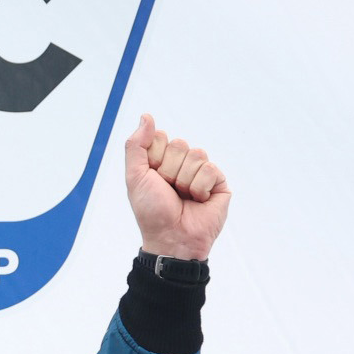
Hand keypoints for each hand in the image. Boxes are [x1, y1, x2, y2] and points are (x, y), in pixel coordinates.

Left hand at [123, 114, 229, 261]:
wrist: (172, 237)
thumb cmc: (151, 211)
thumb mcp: (135, 177)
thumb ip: (136, 145)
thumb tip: (146, 116)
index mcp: (161, 161)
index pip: (159, 137)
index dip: (154, 158)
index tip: (152, 178)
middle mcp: (181, 164)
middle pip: (179, 144)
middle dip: (169, 170)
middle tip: (168, 190)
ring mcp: (201, 172)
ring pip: (196, 154)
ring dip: (184, 180)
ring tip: (183, 197)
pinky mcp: (218, 183)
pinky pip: (210, 169)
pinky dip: (200, 187)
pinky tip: (198, 201)